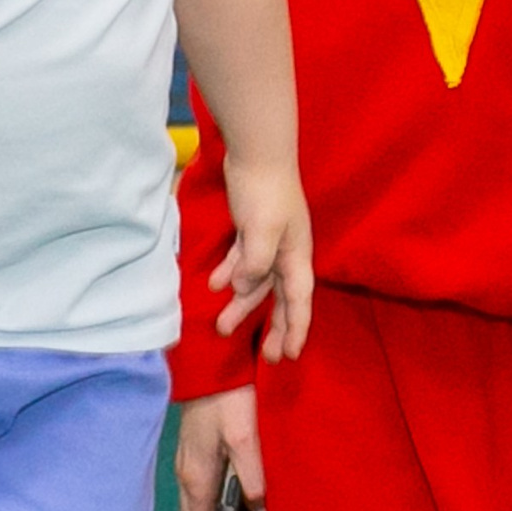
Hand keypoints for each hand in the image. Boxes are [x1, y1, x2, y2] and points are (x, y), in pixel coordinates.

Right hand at [175, 388, 261, 510]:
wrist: (212, 359)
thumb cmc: (228, 398)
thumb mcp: (245, 439)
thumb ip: (252, 479)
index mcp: (195, 481)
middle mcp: (185, 476)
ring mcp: (187, 462)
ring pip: (199, 507)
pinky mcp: (195, 450)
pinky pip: (203, 489)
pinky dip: (218, 501)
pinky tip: (242, 496)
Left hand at [214, 153, 311, 359]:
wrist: (257, 152)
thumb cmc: (266, 192)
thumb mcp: (262, 231)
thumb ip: (255, 264)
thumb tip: (244, 287)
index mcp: (297, 256)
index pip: (299, 301)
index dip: (296, 330)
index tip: (289, 356)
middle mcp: (287, 254)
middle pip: (282, 298)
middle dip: (274, 327)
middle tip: (267, 357)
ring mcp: (270, 242)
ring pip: (257, 282)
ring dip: (241, 304)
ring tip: (222, 327)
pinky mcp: (252, 231)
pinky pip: (242, 260)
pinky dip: (229, 273)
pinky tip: (212, 285)